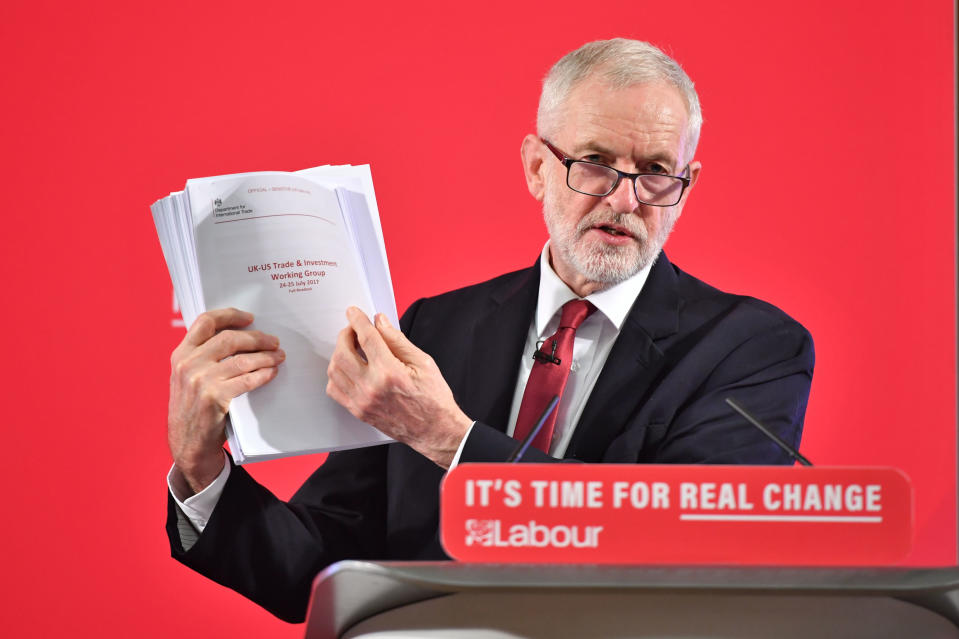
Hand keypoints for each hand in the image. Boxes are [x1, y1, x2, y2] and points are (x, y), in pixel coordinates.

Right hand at [168, 308, 284, 493]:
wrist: (187, 445)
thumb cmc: (194, 409)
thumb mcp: (188, 378)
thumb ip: (203, 357)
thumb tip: (239, 337)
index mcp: (181, 354)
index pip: (204, 322)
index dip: (230, 315)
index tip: (249, 317)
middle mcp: (188, 364)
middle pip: (229, 338)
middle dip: (256, 338)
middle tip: (274, 342)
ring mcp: (199, 380)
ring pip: (242, 359)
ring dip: (265, 356)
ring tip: (279, 357)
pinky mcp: (214, 397)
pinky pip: (247, 379)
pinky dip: (263, 374)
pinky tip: (272, 373)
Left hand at [326, 307, 471, 468]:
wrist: (434, 430)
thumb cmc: (433, 398)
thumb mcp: (422, 362)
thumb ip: (397, 340)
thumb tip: (380, 322)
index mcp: (390, 372)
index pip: (367, 338)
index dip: (358, 320)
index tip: (354, 312)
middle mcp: (372, 387)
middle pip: (343, 351)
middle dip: (346, 334)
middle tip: (354, 329)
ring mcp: (362, 401)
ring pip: (335, 370)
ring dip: (339, 353)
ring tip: (351, 347)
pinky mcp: (358, 411)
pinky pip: (334, 389)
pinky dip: (337, 375)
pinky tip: (349, 368)